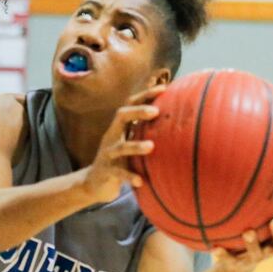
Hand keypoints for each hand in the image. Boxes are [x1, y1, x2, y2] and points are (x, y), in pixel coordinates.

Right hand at [82, 85, 165, 203]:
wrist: (94, 183)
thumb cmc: (121, 162)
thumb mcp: (130, 144)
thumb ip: (145, 134)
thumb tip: (178, 125)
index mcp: (119, 128)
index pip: (130, 105)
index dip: (145, 95)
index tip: (164, 88)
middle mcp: (112, 136)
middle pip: (121, 116)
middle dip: (137, 112)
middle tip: (155, 111)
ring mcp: (107, 154)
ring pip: (120, 147)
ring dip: (135, 146)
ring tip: (150, 146)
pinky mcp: (106, 171)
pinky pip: (118, 173)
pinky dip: (129, 176)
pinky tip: (140, 182)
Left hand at [213, 205, 272, 271]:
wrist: (234, 263)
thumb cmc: (251, 230)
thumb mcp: (260, 217)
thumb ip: (264, 200)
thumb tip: (262, 162)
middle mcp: (270, 249)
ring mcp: (254, 258)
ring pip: (258, 254)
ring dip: (253, 243)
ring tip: (247, 231)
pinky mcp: (235, 264)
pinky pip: (228, 261)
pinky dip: (222, 255)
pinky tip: (213, 248)